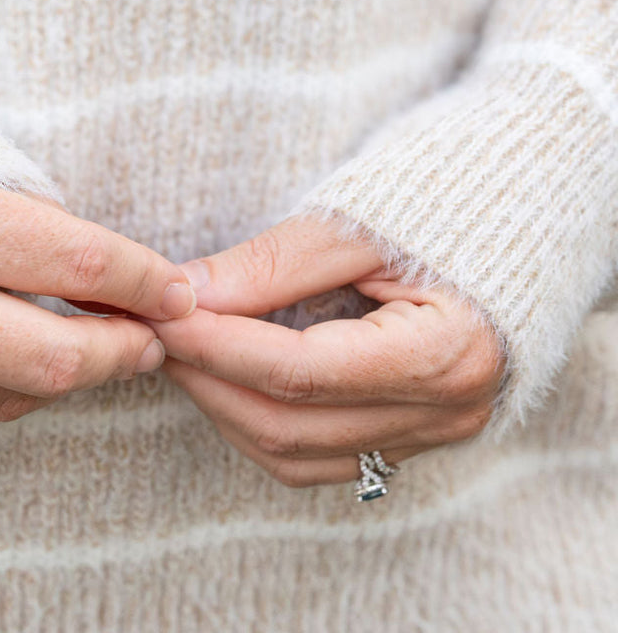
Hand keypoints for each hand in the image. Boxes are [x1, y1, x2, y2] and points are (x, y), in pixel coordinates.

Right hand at [0, 185, 195, 421]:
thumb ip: (38, 219)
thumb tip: (107, 273)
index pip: (81, 266)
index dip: (146, 281)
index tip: (179, 290)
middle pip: (58, 356)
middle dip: (125, 350)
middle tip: (156, 336)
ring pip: (20, 392)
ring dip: (81, 375)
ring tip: (110, 348)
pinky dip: (25, 386)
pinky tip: (43, 357)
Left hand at [148, 216, 505, 486]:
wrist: (510, 222)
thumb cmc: (438, 209)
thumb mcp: (354, 224)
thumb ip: (270, 265)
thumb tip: (186, 292)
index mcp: (445, 354)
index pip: (300, 372)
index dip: (218, 345)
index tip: (162, 313)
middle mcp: (444, 412)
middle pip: (289, 424)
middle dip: (207, 377)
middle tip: (156, 329)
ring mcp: (429, 434)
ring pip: (295, 455)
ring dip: (223, 405)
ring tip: (182, 349)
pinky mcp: (408, 437)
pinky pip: (315, 457)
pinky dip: (257, 422)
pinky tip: (226, 377)